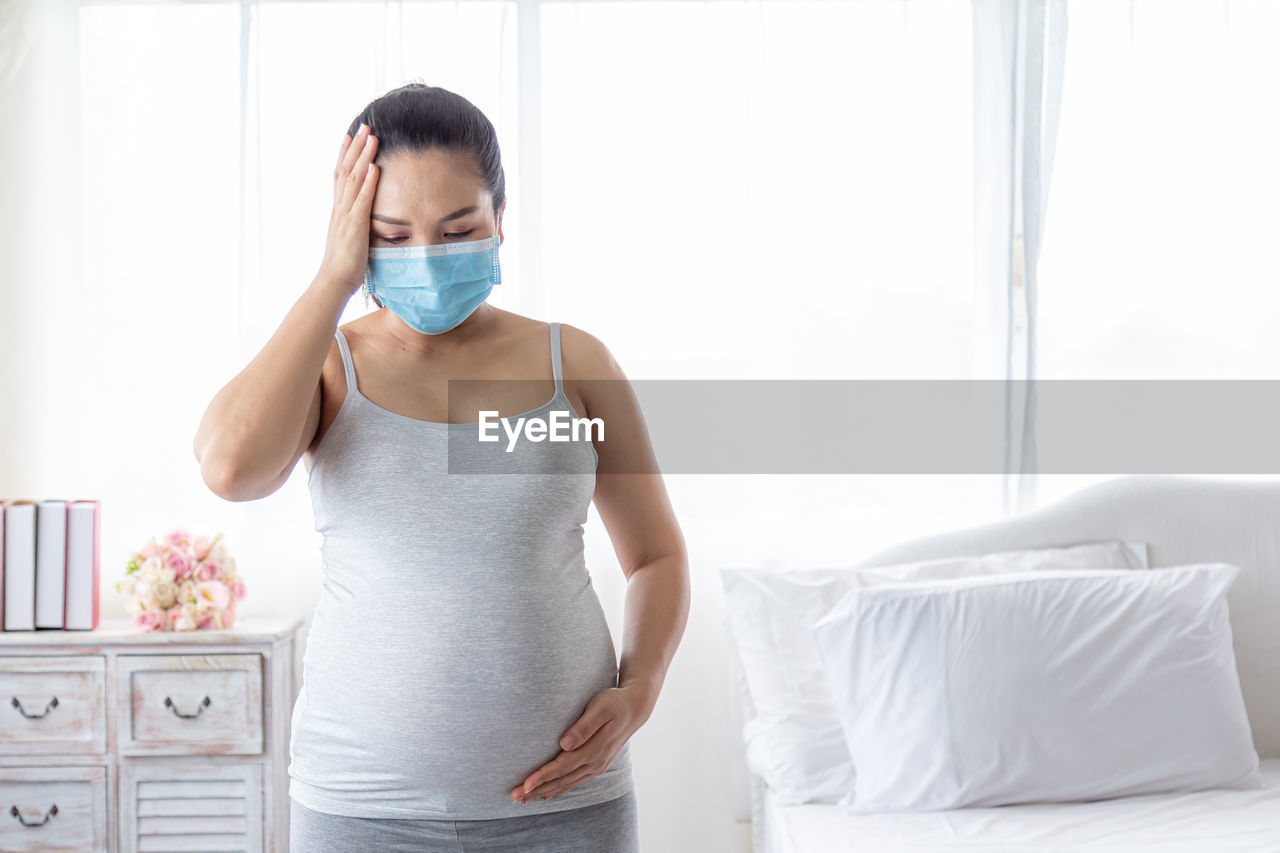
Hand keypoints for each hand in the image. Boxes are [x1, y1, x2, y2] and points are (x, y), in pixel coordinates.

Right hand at [317, 123, 379, 294]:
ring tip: (373, 137)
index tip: (351, 136)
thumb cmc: (344, 265)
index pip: (340, 175)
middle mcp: (339, 207)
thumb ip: (354, 224)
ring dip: (364, 156)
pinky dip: (369, 182)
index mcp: (338, 210)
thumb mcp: (350, 238)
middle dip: (356, 147)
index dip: (345, 154)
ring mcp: (345, 215)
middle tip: (365, 126)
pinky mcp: (355, 225)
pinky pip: (362, 199)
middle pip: (345, 170)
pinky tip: (376, 166)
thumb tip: (361, 218)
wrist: (333, 281)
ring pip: (353, 179)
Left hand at [510, 685, 650, 803]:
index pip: (562, 767)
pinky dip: (559, 790)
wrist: (634, 708)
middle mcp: (595, 763)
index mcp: (594, 750)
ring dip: (544, 792)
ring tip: (523, 799)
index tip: (524, 784)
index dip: (542, 777)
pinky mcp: (596, 765)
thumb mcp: (600, 708)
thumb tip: (564, 743)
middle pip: (561, 780)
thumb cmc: (614, 703)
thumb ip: (583, 726)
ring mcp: (597, 766)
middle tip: (514, 797)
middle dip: (536, 789)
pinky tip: (547, 795)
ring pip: (566, 784)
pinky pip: (574, 782)